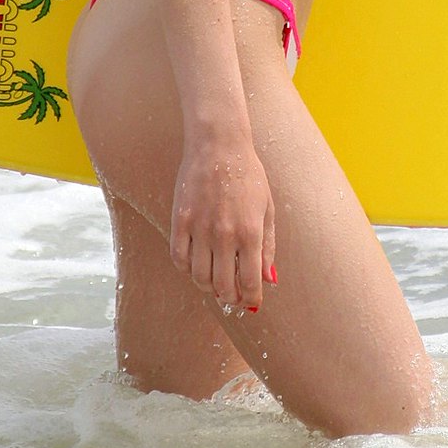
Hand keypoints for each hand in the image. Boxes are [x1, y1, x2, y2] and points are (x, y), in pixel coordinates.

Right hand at [169, 133, 275, 312]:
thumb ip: (268, 246)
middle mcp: (224, 234)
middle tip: (233, 296)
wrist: (218, 145)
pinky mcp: (180, 220)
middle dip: (230, 298)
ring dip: (208, 287)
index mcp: (250, 232)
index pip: (249, 282)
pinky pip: (179, 258)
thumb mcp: (267, 209)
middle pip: (222, 286)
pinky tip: (196, 264)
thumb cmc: (248, 174)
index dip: (251, 299)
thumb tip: (269, 279)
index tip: (252, 302)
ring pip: (199, 277)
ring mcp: (199, 228)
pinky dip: (186, 269)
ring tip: (214, 282)